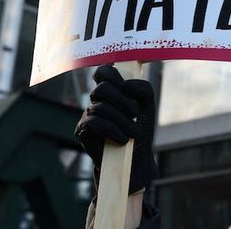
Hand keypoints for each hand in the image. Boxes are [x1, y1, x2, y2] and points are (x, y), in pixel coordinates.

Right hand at [75, 64, 157, 192]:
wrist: (135, 157)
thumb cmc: (140, 128)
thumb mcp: (148, 106)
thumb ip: (144, 89)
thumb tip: (126, 85)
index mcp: (113, 91)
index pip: (104, 72)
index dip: (111, 73)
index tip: (124, 85)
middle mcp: (98, 100)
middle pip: (102, 87)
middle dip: (122, 101)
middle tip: (136, 114)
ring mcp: (88, 113)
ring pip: (100, 107)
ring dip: (122, 121)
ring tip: (134, 133)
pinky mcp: (82, 129)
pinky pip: (93, 122)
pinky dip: (111, 130)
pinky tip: (122, 139)